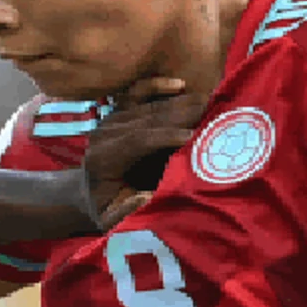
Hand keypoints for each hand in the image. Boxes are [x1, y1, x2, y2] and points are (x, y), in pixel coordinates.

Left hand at [81, 75, 206, 224]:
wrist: (90, 193)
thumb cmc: (108, 209)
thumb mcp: (113, 220)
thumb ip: (127, 212)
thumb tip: (146, 197)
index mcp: (102, 159)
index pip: (136, 141)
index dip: (165, 136)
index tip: (193, 136)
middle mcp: (104, 134)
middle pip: (147, 118)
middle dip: (182, 115)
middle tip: (215, 113)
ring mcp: (111, 119)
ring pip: (149, 106)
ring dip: (182, 103)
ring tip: (213, 102)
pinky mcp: (119, 111)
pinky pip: (138, 92)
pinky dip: (158, 85)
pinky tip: (181, 85)